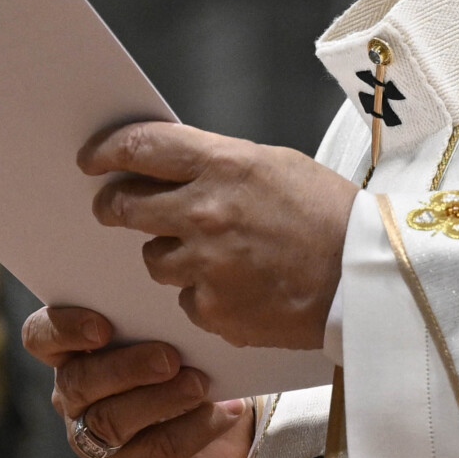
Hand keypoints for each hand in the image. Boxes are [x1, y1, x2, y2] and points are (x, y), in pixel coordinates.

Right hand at [22, 305, 251, 457]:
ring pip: (110, 420)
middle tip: (170, 358)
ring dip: (160, 399)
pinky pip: (154, 450)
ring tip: (199, 384)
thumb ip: (156, 326)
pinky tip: (224, 411)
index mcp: (72, 355)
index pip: (40, 338)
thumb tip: (182, 311)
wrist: (212, 445)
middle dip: (125, 367)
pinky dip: (194, 428)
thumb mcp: (164, 342)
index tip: (102, 327)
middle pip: (78, 381)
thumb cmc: (180, 373)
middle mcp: (73, 398)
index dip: (63, 330)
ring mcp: (91, 440)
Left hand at [81, 122, 355, 349]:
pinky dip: (203, 293)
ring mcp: (206, 265)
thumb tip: (169, 167)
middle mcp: (204, 212)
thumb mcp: (274, 165)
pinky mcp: (213, 310)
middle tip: (113, 208)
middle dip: (113, 206)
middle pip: (124, 207)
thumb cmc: (327, 215)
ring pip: (152, 258)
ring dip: (169, 254)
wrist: (367, 278)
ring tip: (213, 254)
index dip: (106, 151)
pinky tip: (239, 286)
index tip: (92, 158)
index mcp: (222, 165)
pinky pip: (185, 299)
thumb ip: (216, 164)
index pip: (139, 147)